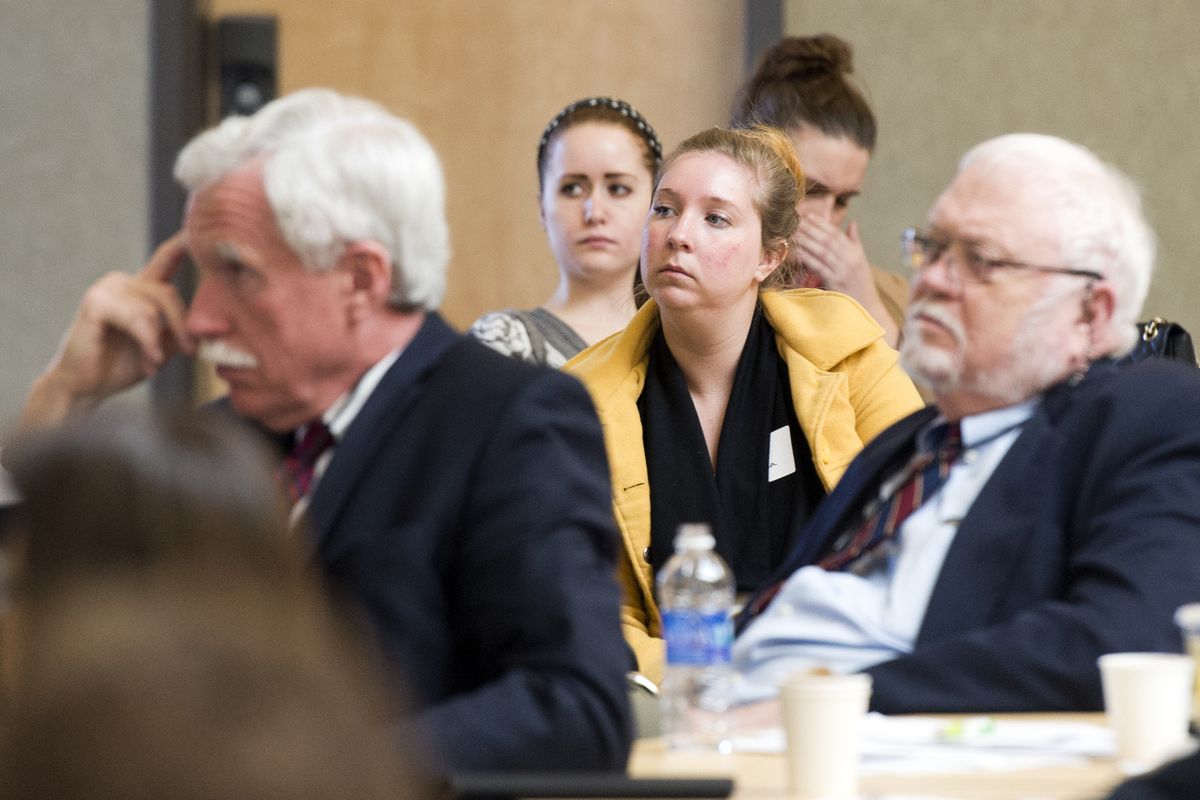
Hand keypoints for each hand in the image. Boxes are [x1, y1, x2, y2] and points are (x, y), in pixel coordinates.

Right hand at [19, 234, 193, 430]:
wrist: (86, 387)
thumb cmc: (123, 365)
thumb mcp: (163, 345)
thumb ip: (183, 329)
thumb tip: (216, 325)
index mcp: (141, 288)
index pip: (167, 259)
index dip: (184, 243)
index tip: (201, 228)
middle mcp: (124, 281)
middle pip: (169, 293)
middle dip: (183, 326)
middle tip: (189, 353)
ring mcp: (107, 288)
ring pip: (155, 306)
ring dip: (161, 340)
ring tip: (155, 363)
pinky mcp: (95, 302)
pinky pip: (138, 317)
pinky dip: (148, 340)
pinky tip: (148, 358)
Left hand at [794, 217, 875, 299]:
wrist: (867, 307)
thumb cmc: (861, 284)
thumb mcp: (860, 261)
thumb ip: (854, 241)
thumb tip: (852, 223)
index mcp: (855, 252)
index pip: (837, 234)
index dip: (822, 224)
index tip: (809, 216)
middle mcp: (850, 259)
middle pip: (827, 240)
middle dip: (811, 229)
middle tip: (796, 221)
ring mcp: (842, 270)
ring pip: (822, 251)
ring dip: (806, 242)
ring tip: (793, 234)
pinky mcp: (835, 282)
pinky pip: (818, 267)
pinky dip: (806, 259)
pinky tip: (796, 253)